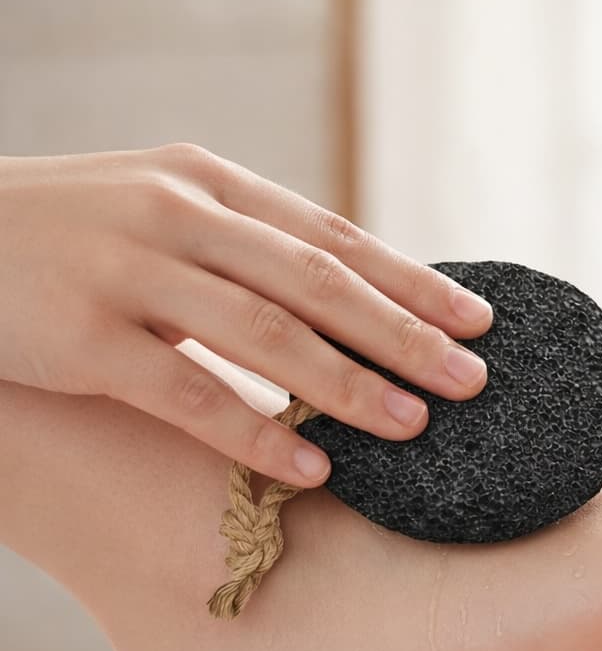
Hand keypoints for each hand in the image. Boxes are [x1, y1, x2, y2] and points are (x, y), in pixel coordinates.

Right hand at [0, 144, 492, 485]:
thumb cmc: (72, 237)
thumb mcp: (162, 213)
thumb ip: (248, 247)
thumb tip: (358, 302)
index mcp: (208, 184)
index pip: (334, 236)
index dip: (412, 280)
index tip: (479, 321)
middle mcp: (177, 217)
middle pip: (317, 281)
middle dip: (404, 334)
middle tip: (472, 381)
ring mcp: (128, 272)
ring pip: (265, 332)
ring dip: (348, 383)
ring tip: (413, 427)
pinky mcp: (82, 336)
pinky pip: (187, 392)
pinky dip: (255, 431)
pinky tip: (311, 465)